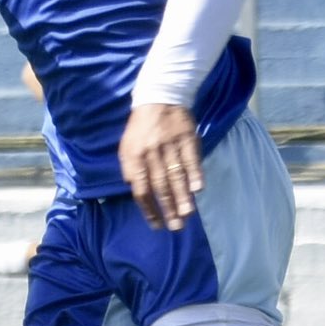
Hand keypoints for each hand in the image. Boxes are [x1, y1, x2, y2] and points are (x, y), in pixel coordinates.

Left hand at [118, 103, 204, 231]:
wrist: (159, 97)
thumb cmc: (141, 128)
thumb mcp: (126, 146)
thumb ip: (130, 168)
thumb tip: (135, 190)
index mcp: (134, 157)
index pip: (140, 189)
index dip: (148, 209)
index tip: (157, 225)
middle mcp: (151, 153)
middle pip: (160, 185)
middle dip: (168, 208)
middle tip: (176, 227)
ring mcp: (170, 145)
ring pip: (176, 175)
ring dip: (182, 196)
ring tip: (187, 214)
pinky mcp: (186, 138)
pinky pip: (191, 159)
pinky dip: (194, 174)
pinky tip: (198, 189)